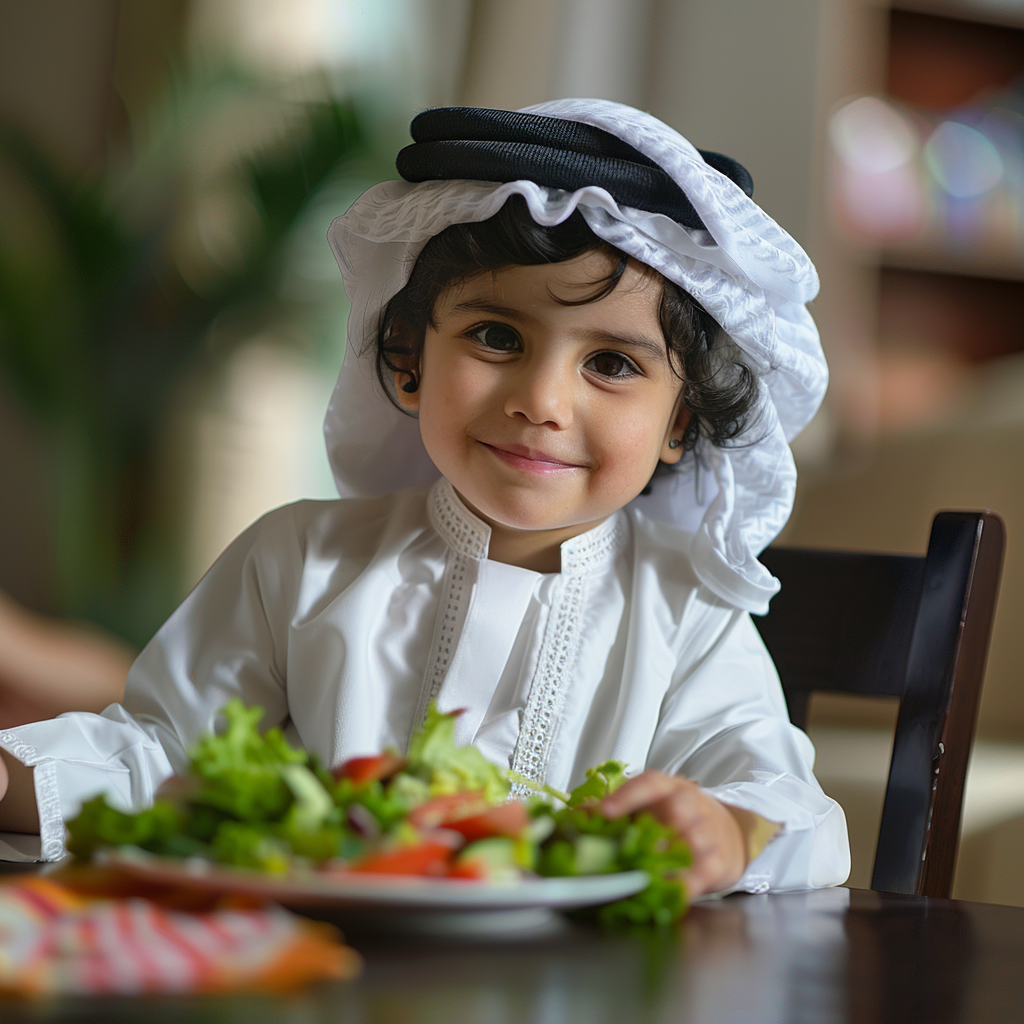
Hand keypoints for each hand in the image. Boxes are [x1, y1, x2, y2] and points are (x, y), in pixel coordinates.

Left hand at [599, 770, 746, 898]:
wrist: (729, 832)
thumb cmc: (680, 819)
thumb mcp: (651, 807)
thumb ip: (616, 810)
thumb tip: (578, 815)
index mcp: (669, 787)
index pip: (649, 783)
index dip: (625, 796)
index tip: (603, 812)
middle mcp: (692, 804)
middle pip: (676, 810)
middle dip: (652, 829)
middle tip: (627, 848)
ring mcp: (709, 832)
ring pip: (691, 842)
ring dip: (666, 859)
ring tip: (642, 873)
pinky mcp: (718, 861)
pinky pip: (700, 875)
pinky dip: (681, 886)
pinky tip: (664, 893)